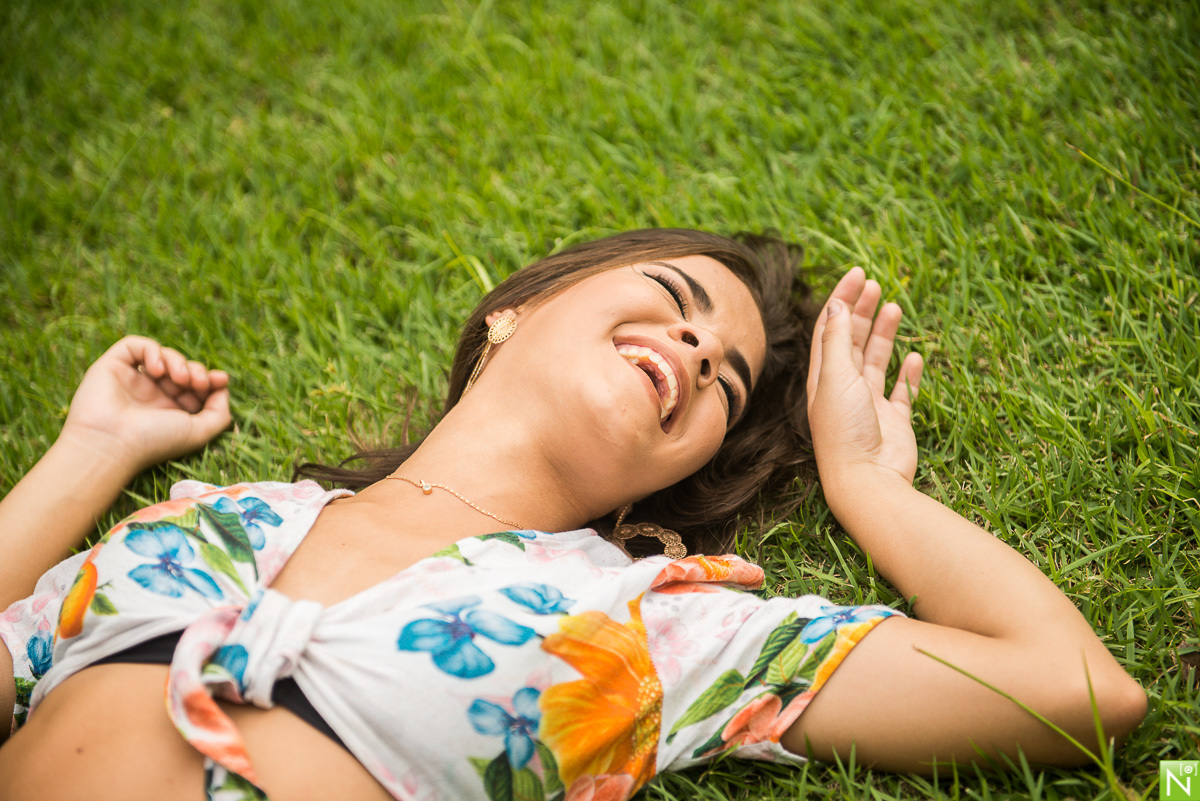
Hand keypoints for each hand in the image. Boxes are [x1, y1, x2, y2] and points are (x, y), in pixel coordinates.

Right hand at [61, 336, 231, 472]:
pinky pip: (134, 345)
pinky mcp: (112, 366)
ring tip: (180, 378)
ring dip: (179, 361)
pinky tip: (156, 370)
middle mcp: (150, 394)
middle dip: (196, 370)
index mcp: (169, 410)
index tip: (221, 380)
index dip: (210, 379)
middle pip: (182, 368)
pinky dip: (152, 351)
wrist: (111, 443)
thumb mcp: (198, 432)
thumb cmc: (154, 441)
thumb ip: (219, 413)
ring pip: (162, 355)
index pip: (194, 386)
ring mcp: (131, 379)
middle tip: (198, 382)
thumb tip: (223, 389)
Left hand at [807, 268, 923, 501]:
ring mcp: (869, 406)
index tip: (857, 274)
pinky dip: (908, 374)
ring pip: (875, 362)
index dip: (840, 300)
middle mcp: (843, 389)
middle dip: (860, 311)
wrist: (867, 480)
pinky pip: (901, 392)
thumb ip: (837, 340)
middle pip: (850, 341)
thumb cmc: (845, 429)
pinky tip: (916, 357)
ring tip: (894, 307)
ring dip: (883, 334)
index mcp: (823, 378)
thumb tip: (835, 304)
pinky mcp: (894, 422)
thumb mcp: (837, 377)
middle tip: (876, 285)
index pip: (828, 328)